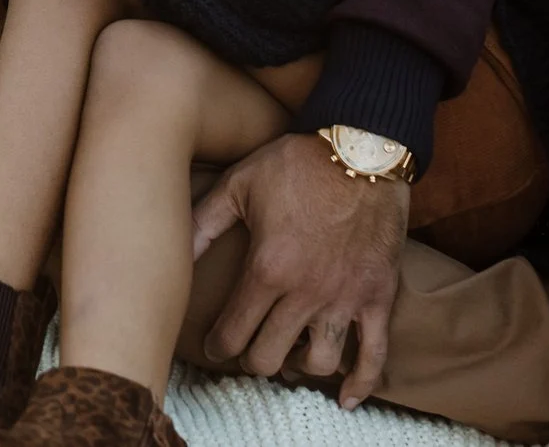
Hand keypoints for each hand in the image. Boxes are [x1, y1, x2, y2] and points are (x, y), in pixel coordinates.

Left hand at [191, 132, 409, 409]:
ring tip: (287, 356)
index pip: (233, 333)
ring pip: (316, 363)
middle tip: (248, 348)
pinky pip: (374, 354)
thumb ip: (203, 222)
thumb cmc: (296, 163)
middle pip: (268, 356)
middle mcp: (305, 293)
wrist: (360, 150)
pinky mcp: (378, 297)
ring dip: (297, 367)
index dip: (217, 347)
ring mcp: (344, 298)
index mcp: (267, 268)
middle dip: (251, 359)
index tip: (213, 346)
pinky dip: (360, 382)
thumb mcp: (239, 184)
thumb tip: (170, 251)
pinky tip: (345, 398)